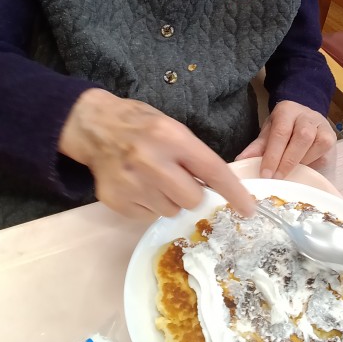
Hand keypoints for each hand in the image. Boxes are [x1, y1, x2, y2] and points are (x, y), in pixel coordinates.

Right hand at [58, 88, 254, 219]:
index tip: (248, 209)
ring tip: (153, 178)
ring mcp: (131, 183)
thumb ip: (193, 155)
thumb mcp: (171, 127)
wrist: (94, 126)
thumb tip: (217, 187)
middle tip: (177, 177)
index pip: (212, 170)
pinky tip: (138, 185)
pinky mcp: (116, 200)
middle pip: (192, 199)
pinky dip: (149, 205)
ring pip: (170, 210)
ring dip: (168, 199)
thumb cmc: (139, 124)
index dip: (233, 192)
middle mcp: (151, 161)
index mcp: (170, 137)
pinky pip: (148, 216)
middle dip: (191, 192)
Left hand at [235, 100, 336, 179]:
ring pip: (318, 143)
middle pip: (302, 136)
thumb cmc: (284, 129)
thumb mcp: (268, 134)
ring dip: (303, 162)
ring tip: (290, 174)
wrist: (306, 121)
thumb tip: (241, 161)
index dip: (273, 155)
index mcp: (287, 110)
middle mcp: (307, 115)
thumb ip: (257, 147)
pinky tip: (304, 169)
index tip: (265, 174)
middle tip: (276, 178)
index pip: (280, 132)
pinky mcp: (332, 138)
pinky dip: (313, 163)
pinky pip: (325, 153)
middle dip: (288, 160)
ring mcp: (322, 125)